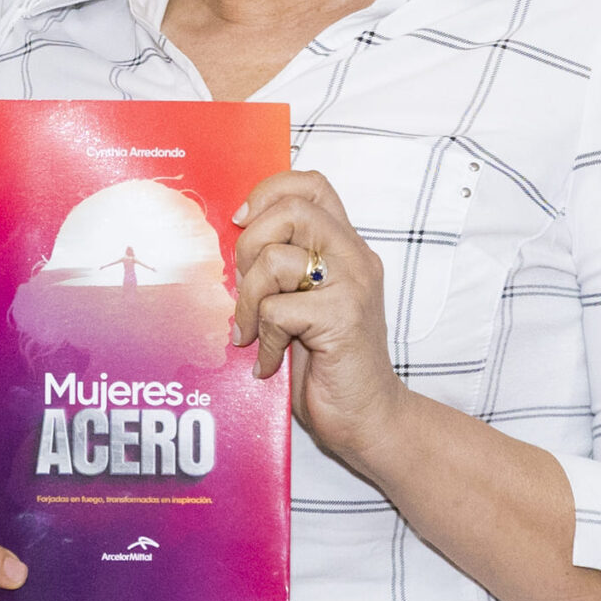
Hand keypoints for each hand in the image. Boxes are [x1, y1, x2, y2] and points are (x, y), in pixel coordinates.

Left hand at [230, 171, 407, 463]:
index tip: (242, 223)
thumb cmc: (326, 361)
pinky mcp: (343, 319)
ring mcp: (352, 286)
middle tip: (246, 289)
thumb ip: (281, 265)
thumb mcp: (301, 301)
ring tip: (254, 332)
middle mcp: (354, 257)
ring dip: (249, 303)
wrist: (368, 416)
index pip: (311, 184)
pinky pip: (277, 312)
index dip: (268, 192)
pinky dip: (264, 342)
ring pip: (274, 261)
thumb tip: (232, 239)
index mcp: (343, 246)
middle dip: (249, 247)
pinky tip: (271, 362)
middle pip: (290, 210)